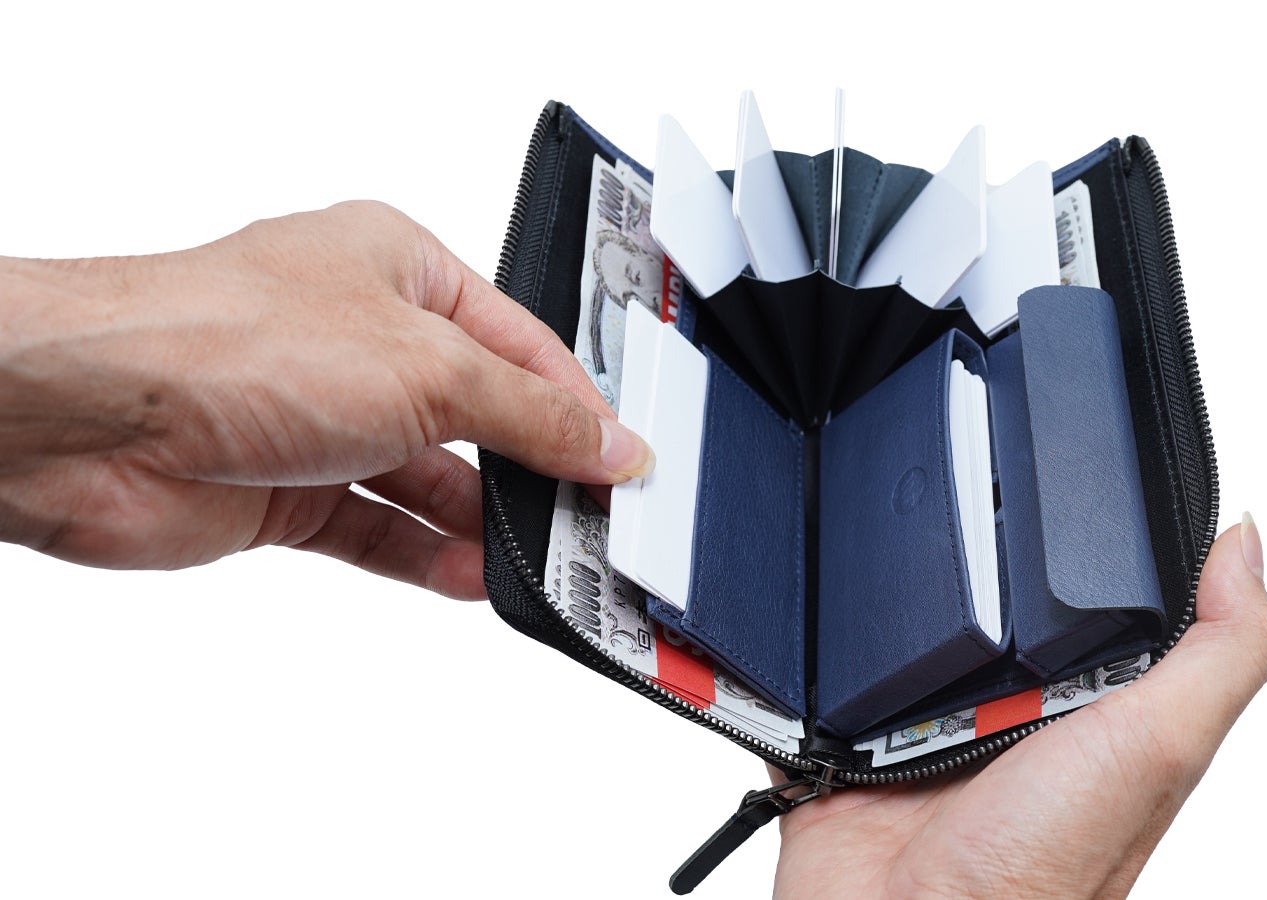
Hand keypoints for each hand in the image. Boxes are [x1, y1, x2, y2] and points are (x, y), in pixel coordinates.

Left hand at [0, 201, 651, 597]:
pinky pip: (378, 529)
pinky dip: (427, 556)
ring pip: (429, 480)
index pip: (519, 341)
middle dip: (532, 468)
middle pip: (476, 413)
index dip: (577, 402)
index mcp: (398, 267)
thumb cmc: (229, 336)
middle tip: (591, 517)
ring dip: (483, 522)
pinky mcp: (283, 488)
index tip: (623, 458)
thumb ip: (531, 415)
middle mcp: (359, 336)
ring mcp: (319, 414)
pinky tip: (471, 576)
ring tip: (543, 559)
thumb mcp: (428, 367)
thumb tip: (609, 443)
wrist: (88, 415)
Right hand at [773, 517, 1266, 898]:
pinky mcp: (852, 742)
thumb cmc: (1043, 875)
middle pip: (984, 595)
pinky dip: (816, 660)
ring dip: (881, 609)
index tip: (1068, 491)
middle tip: (963, 586)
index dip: (1083, 546)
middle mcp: (1011, 712)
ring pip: (897, 624)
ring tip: (891, 635)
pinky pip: (823, 675)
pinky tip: (824, 651)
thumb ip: (1221, 650)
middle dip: (965, 571)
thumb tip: (1248, 542)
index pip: (1093, 591)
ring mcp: (926, 726)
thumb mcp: (1161, 746)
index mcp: (1094, 705)